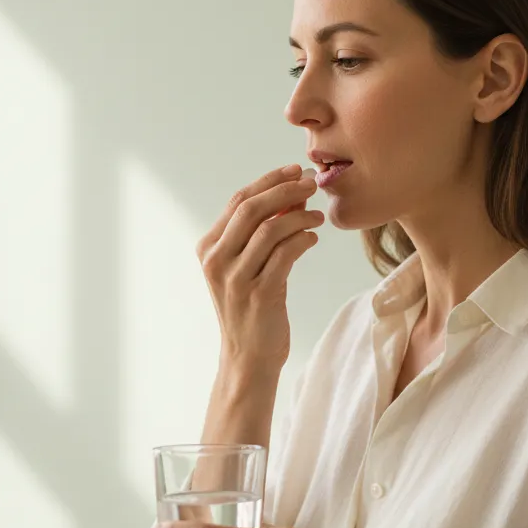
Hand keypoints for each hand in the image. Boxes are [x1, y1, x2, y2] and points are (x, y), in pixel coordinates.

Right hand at [196, 164, 322, 373]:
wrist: (247, 356)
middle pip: (252, 209)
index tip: (295, 170)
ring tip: (318, 216)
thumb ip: (261, 232)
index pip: (238, 201)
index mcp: (208, 248)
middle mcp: (217, 260)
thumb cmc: (251, 307)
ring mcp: (236, 278)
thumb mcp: (247, 266)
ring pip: (271, 229)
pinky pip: (285, 255)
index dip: (269, 181)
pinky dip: (303, 239)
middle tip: (312, 183)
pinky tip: (313, 237)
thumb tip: (292, 195)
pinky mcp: (259, 295)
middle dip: (286, 189)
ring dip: (300, 216)